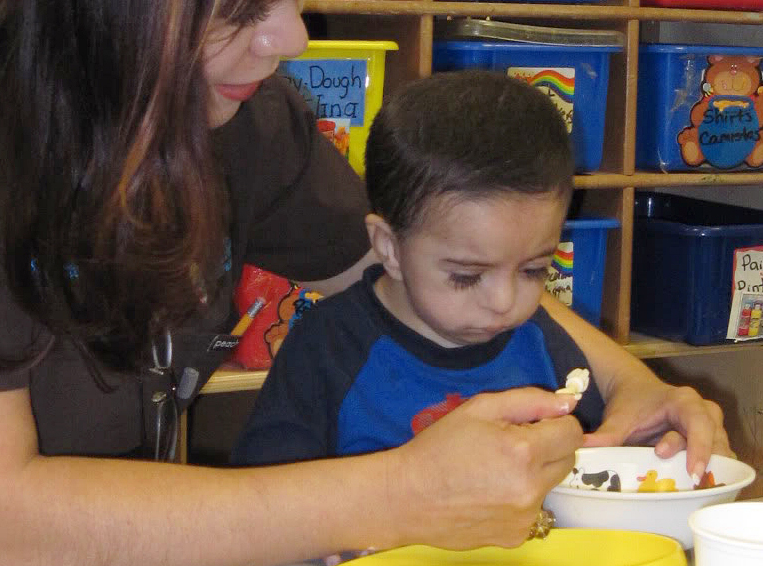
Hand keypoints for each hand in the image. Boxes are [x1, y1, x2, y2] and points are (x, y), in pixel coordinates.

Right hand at [387, 388, 582, 548]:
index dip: (555, 423)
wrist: (406, 497)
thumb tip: (567, 405)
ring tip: (495, 471)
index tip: (533, 424)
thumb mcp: (479, 409)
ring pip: (550, 486)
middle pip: (568, 460)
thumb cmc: (439, 447)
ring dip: (534, 474)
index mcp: (523, 451)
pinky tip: (489, 494)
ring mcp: (525, 517)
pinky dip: (519, 500)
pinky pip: (532, 511)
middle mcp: (531, 488)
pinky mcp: (515, 536)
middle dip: (548, 447)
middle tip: (511, 444)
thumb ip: (529, 400)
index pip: (572, 433)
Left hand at [584, 380, 732, 480]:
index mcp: (684, 402)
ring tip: (694, 485)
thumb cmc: (629, 401)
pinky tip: (696, 484)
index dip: (700, 448)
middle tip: (692, 481)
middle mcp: (703, 412)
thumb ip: (606, 434)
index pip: (700, 424)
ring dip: (710, 466)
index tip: (693, 471)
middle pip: (715, 438)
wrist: (632, 389)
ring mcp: (708, 427)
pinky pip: (716, 457)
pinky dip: (709, 469)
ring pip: (720, 449)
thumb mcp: (619, 417)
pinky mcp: (705, 441)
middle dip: (706, 459)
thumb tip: (585, 447)